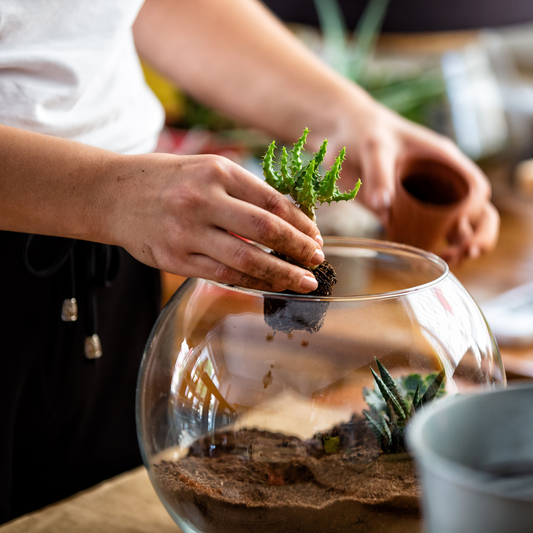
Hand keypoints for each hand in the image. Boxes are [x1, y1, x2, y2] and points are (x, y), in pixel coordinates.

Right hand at [109, 152, 324, 291]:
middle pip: (265, 230)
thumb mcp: (205, 169)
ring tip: (303, 282)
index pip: (272, 201)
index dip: (300, 222)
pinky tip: (269, 287)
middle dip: (299, 249)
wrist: (111, 194)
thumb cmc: (165, 180)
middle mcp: (203, 200)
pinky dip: (251, 283)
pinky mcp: (175, 258)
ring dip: (281, 274)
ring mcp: (187, 232)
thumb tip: (287, 219)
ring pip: (247, 259)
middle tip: (318, 261)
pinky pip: (223, 275)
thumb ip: (242, 192)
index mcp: (217, 171)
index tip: (316, 236)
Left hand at [317, 97, 499, 264]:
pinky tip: (423, 263)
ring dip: (457, 248)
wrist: (341, 135)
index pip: (475, 188)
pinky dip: (426, 248)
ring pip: (452, 228)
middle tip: (461, 253)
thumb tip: (383, 208)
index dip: (474, 209)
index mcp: (442, 161)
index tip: (457, 224)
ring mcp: (422, 200)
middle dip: (477, 235)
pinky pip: (421, 234)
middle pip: (475, 213)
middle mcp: (438, 182)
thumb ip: (379, 175)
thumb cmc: (365, 132)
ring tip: (448, 261)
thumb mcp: (374, 147)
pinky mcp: (402, 213)